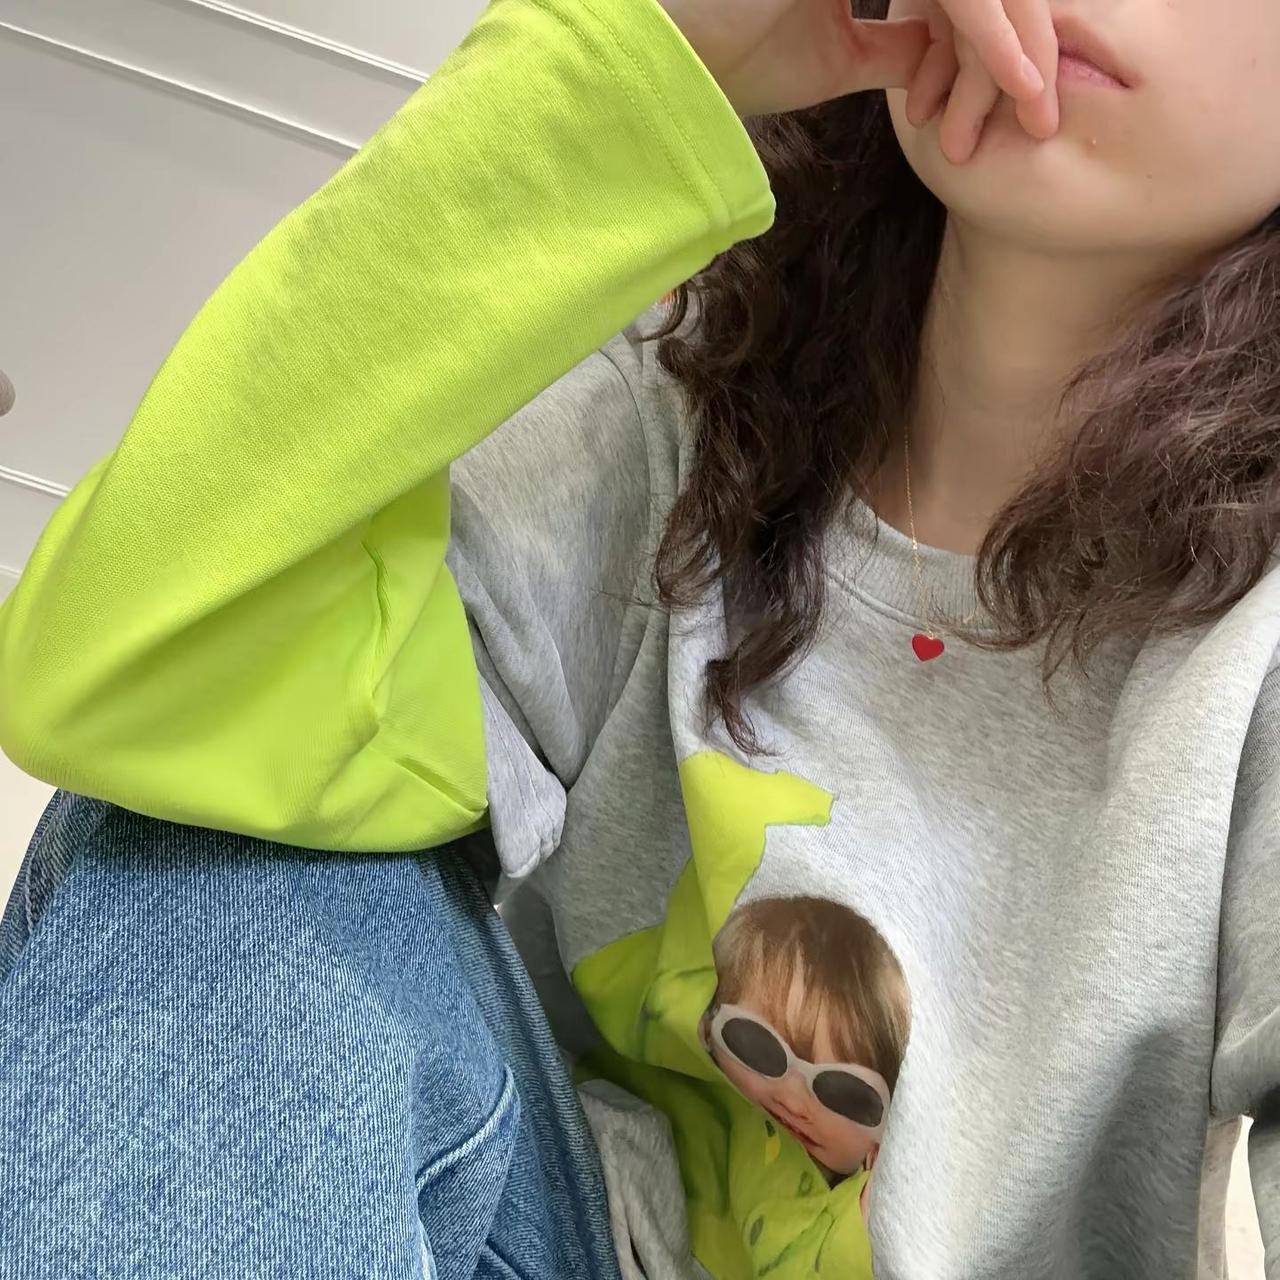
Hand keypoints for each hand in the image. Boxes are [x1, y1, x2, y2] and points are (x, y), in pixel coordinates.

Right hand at [658, 0, 1056, 158]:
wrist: (676, 65)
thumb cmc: (736, 60)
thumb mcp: (839, 58)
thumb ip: (899, 46)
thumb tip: (948, 57)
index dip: (1000, 38)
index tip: (1024, 105)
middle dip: (1024, 40)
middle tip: (1046, 112)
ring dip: (1016, 39)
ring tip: (1035, 102)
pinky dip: (990, 32)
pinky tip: (1014, 78)